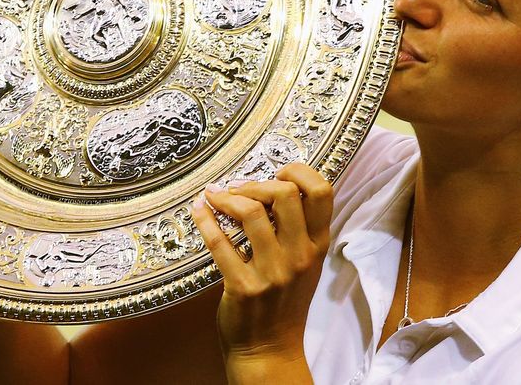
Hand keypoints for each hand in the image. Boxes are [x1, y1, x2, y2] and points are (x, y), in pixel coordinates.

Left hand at [190, 163, 332, 382]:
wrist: (269, 350)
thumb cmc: (284, 301)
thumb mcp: (305, 263)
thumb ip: (297, 229)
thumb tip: (270, 186)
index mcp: (317, 245)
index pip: (322, 191)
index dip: (298, 171)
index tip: (277, 172)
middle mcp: (300, 255)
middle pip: (285, 193)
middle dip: (257, 182)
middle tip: (239, 189)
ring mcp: (273, 272)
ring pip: (251, 212)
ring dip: (227, 197)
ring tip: (216, 198)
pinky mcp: (243, 287)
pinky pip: (220, 243)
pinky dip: (205, 220)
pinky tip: (199, 210)